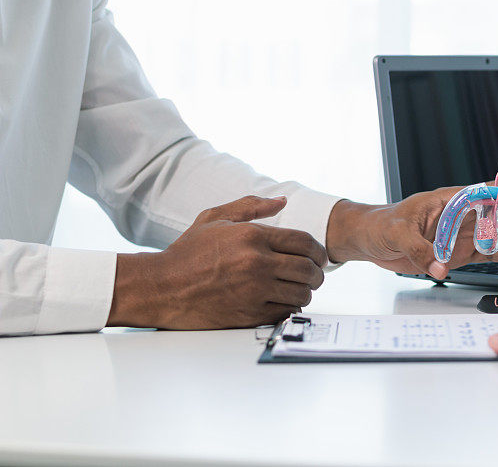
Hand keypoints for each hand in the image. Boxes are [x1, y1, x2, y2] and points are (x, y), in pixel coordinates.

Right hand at [108, 196, 326, 328]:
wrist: (160, 287)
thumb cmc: (187, 252)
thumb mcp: (215, 218)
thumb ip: (251, 206)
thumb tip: (282, 201)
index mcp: (253, 236)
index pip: (305, 243)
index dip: (319, 251)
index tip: (319, 258)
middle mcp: (257, 263)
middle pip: (309, 269)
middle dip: (317, 273)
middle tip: (314, 275)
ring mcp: (254, 291)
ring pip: (302, 293)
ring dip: (305, 291)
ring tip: (297, 288)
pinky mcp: (249, 314)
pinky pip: (286, 312)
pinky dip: (290, 308)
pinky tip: (282, 301)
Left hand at [325, 186, 497, 278]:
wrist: (367, 239)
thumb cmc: (380, 225)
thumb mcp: (398, 233)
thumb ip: (421, 251)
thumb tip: (439, 269)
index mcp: (452, 200)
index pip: (492, 195)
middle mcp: (463, 216)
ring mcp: (463, 234)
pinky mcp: (459, 252)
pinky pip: (490, 254)